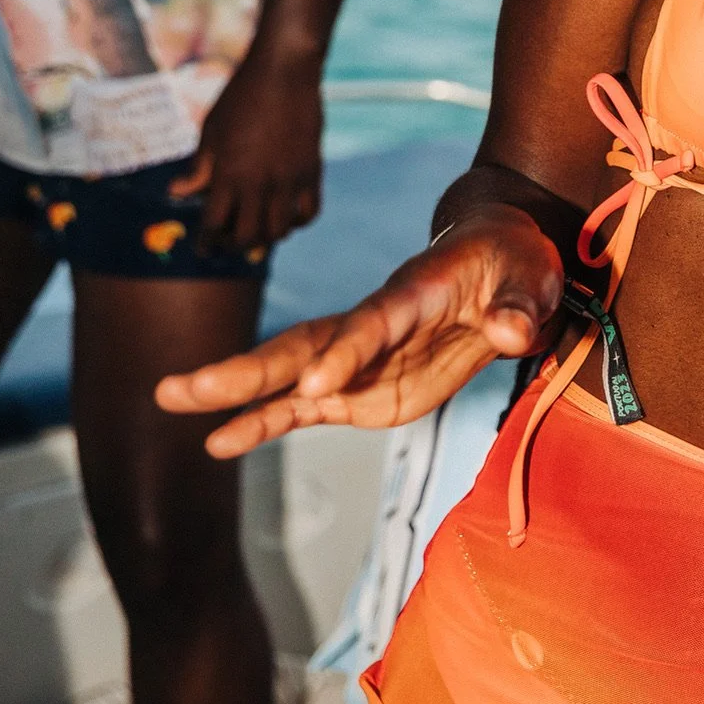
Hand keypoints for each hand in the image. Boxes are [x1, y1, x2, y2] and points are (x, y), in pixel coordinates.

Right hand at [154, 205, 563, 456]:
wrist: (498, 263)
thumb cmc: (514, 262)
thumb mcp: (531, 275)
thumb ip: (519, 305)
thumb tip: (510, 332)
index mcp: (413, 294)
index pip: (373, 325)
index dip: (346, 353)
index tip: (315, 385)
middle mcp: (372, 326)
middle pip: (304, 346)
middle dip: (249, 369)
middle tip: (187, 387)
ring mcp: (359, 360)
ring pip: (288, 375)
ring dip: (234, 393)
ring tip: (173, 402)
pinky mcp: (359, 389)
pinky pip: (303, 407)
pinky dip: (262, 422)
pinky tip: (219, 441)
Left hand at [169, 44, 322, 254]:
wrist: (284, 70)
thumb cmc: (240, 97)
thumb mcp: (210, 131)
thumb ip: (198, 167)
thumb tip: (177, 193)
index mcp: (228, 175)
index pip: (214, 225)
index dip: (207, 241)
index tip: (204, 247)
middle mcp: (259, 183)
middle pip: (247, 238)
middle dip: (233, 246)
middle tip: (228, 242)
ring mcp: (289, 179)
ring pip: (279, 232)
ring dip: (266, 237)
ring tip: (257, 229)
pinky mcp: (311, 171)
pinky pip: (308, 213)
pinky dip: (297, 222)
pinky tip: (286, 214)